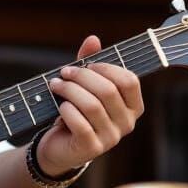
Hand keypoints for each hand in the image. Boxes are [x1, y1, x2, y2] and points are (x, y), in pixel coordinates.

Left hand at [37, 35, 143, 177]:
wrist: (60, 145)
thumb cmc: (76, 109)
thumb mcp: (83, 85)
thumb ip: (89, 62)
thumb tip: (93, 39)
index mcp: (132, 106)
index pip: (129, 81)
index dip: (106, 68)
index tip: (86, 65)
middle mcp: (127, 123)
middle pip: (107, 91)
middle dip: (81, 77)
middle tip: (63, 73)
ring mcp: (111, 138)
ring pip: (92, 106)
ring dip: (69, 90)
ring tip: (55, 85)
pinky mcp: (92, 148)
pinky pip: (80, 124)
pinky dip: (66, 110)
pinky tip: (60, 106)